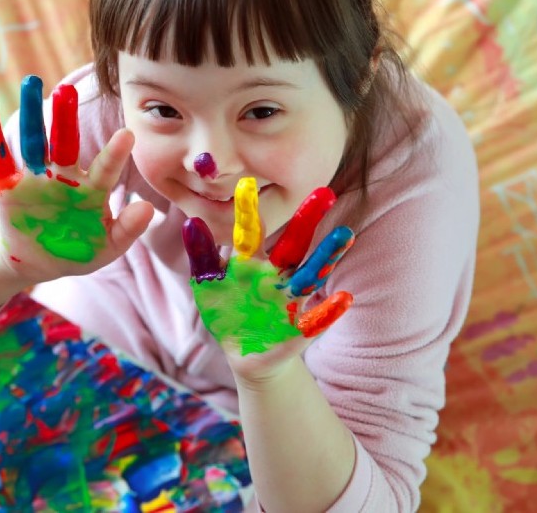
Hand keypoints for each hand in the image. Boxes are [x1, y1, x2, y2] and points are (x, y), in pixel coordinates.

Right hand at [0, 75, 151, 283]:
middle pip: (66, 142)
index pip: (105, 169)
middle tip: (67, 90)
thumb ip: (128, 229)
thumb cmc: (80, 250)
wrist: (40, 262)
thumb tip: (149, 208)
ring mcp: (37, 179)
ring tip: (31, 83)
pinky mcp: (9, 186)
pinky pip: (0, 158)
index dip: (115, 153)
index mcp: (92, 190)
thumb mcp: (107, 247)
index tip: (128, 134)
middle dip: (66, 117)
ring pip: (34, 141)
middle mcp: (65, 176)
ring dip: (31, 114)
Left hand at [182, 178, 353, 379]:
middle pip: (294, 243)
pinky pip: (317, 318)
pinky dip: (330, 310)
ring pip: (312, 273)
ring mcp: (291, 298)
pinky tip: (344, 298)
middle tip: (324, 192)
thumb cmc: (227, 313)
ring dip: (328, 256)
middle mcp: (277, 273)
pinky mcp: (301, 327)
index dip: (249, 210)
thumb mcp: (208, 285)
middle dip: (307, 220)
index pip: (251, 231)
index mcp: (251, 261)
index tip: (247, 182)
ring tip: (345, 234)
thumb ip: (202, 256)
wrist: (245, 353)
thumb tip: (191, 222)